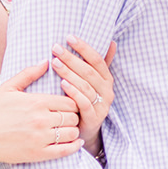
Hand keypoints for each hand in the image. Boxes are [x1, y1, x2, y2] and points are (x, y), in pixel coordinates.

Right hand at [0, 63, 82, 164]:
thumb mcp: (8, 88)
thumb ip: (29, 73)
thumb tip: (47, 61)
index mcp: (37, 102)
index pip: (70, 101)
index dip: (73, 102)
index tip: (68, 105)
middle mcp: (41, 119)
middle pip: (73, 116)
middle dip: (74, 116)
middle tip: (69, 117)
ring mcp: (41, 138)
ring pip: (72, 132)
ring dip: (73, 130)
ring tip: (68, 129)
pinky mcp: (39, 153)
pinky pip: (66, 150)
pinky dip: (75, 146)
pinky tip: (77, 142)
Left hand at [54, 37, 115, 155]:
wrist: (85, 131)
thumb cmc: (86, 101)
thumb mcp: (94, 82)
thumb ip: (100, 64)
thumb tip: (112, 42)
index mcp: (107, 79)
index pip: (97, 59)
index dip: (84, 47)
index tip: (68, 37)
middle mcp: (107, 91)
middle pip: (89, 71)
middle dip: (72, 58)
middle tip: (56, 49)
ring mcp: (102, 105)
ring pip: (86, 86)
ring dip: (69, 73)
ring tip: (55, 63)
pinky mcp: (94, 118)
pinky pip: (84, 103)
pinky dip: (73, 92)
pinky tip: (62, 83)